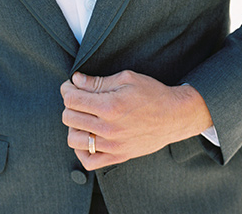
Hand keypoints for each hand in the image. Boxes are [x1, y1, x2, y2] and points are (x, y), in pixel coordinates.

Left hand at [60, 70, 211, 169]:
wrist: (174, 116)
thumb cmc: (152, 94)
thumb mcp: (126, 78)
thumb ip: (98, 81)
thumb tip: (76, 81)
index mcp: (110, 106)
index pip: (72, 100)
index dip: (67, 89)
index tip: (70, 85)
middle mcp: (108, 129)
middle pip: (69, 118)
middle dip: (69, 104)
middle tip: (77, 97)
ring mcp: (112, 146)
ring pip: (73, 140)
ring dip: (73, 126)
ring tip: (83, 116)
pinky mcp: (117, 157)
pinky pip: (88, 161)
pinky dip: (81, 149)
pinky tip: (87, 136)